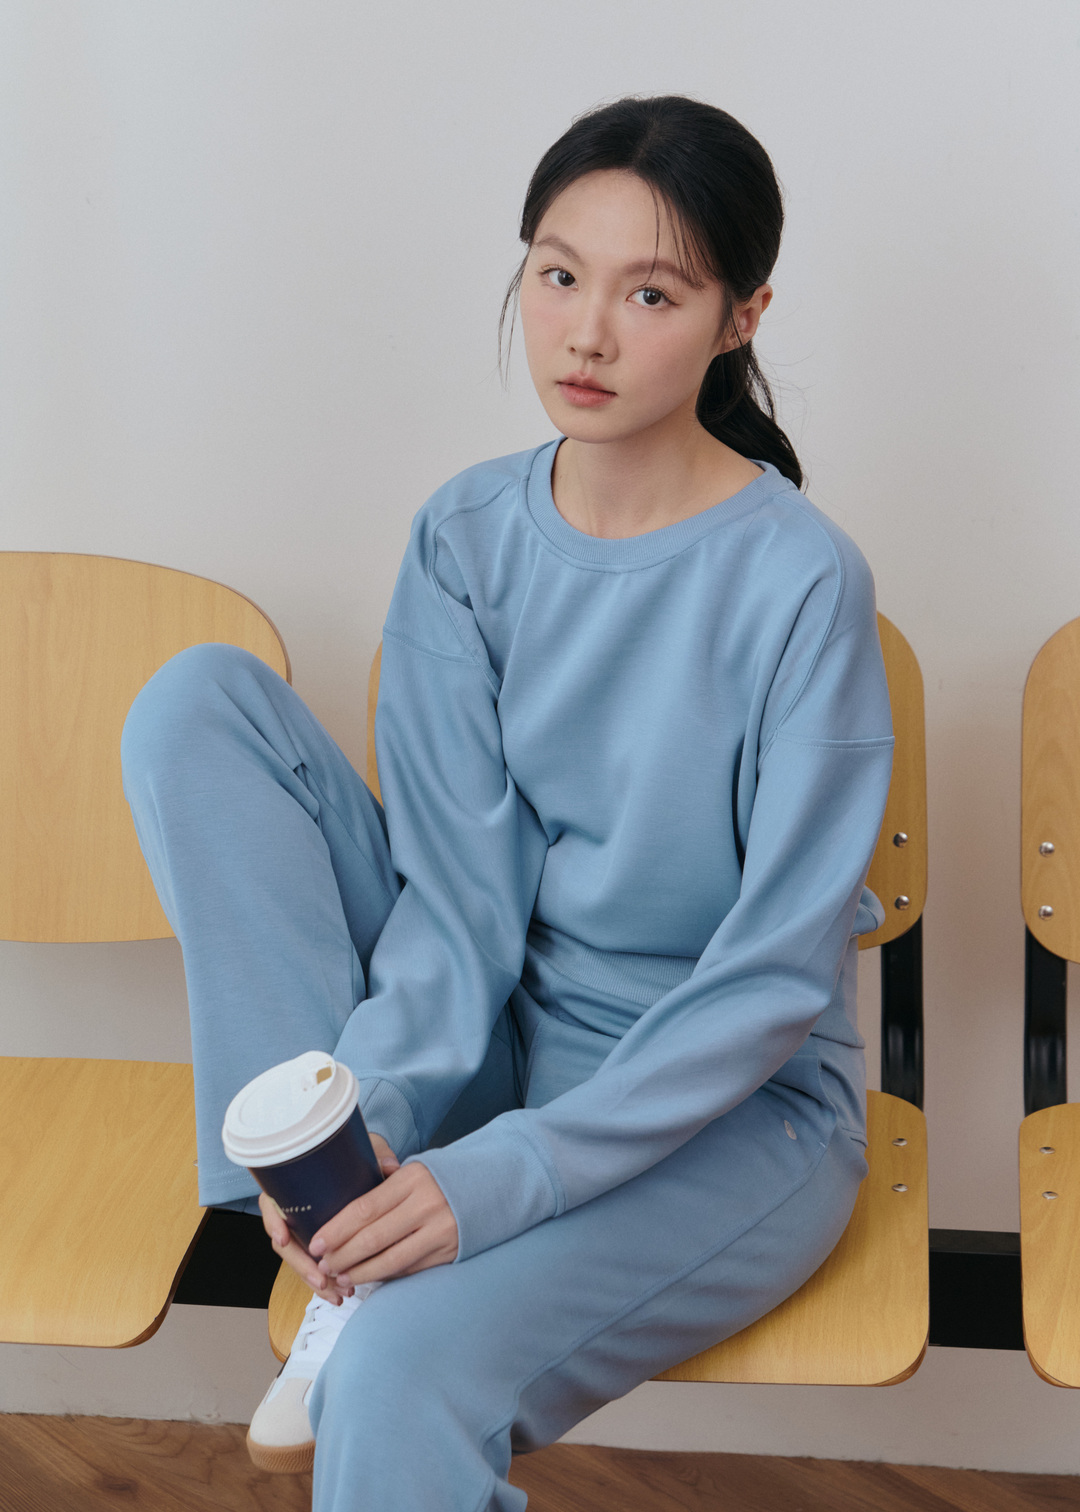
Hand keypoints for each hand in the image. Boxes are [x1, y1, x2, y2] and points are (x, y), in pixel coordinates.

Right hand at [257, 1133, 402, 1305]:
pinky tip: (342, 1293)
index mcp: (294, 1184)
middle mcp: (294, 1210)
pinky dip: (326, 1283)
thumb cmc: (358, 1155)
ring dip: (315, 1280)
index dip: (273, 1222)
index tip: (284, 1239)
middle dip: (301, 1265)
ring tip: (339, 1292)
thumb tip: (389, 1166)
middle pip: (284, 1242)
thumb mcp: (366, 1148)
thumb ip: (377, 1153)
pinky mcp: (318, 1246)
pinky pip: (314, 1268)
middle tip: (322, 1279)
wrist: (365, 1165)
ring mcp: (303, 1230)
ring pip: (299, 1260)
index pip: (271, 1203)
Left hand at [308, 1157, 458, 1285]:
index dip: (336, 1229)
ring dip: (360, 1272)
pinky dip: (384, 1275)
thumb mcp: (416, 1169)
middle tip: (323, 1265)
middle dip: (342, 1255)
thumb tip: (346, 1207)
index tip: (316, 1243)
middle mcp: (426, 1205)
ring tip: (340, 1276)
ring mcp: (439, 1231)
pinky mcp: (448, 1252)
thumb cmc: (442, 1177)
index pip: (365, 1208)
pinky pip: (408, 1269)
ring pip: (389, 1260)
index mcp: (413, 1179)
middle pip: (373, 1238)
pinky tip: (368, 1277)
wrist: (492, 1185)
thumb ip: (384, 1184)